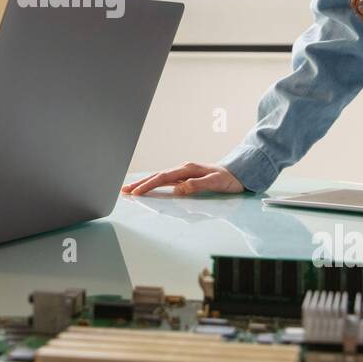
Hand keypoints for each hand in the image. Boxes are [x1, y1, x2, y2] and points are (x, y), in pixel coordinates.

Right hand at [120, 161, 246, 196]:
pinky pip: (166, 180)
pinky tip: (148, 186)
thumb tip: (178, 188)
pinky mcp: (185, 177)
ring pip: (159, 178)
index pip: (163, 178)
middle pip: (157, 176)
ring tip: (131, 189)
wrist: (238, 173)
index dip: (148, 185)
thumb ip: (197, 185)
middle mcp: (183, 169)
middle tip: (124, 190)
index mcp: (187, 169)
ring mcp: (184, 173)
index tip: (136, 192)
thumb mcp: (215, 183)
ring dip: (144, 183)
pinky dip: (154, 183)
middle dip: (139, 183)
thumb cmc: (228, 179)